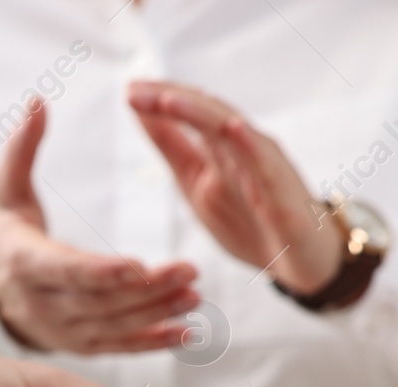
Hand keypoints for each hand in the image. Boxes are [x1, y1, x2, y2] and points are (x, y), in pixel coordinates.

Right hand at [0, 101, 199, 352]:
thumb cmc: (5, 228)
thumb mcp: (5, 189)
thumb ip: (22, 149)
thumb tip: (37, 102)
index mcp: (22, 263)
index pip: (65, 270)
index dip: (100, 272)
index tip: (137, 266)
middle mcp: (39, 304)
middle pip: (96, 302)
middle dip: (145, 291)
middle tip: (191, 270)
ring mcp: (59, 330)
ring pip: (111, 327)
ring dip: (156, 314)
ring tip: (196, 295)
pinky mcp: (78, 343)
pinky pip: (117, 348)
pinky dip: (152, 343)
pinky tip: (188, 333)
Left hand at [128, 80, 344, 296]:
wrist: (299, 258)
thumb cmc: (250, 217)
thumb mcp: (196, 182)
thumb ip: (174, 147)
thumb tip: (144, 112)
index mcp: (221, 149)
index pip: (192, 113)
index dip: (160, 99)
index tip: (127, 89)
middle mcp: (244, 151)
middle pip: (208, 114)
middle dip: (171, 100)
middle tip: (134, 91)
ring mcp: (264, 169)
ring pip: (234, 133)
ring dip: (202, 114)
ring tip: (170, 100)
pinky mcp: (282, 196)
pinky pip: (266, 167)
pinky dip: (250, 145)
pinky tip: (234, 128)